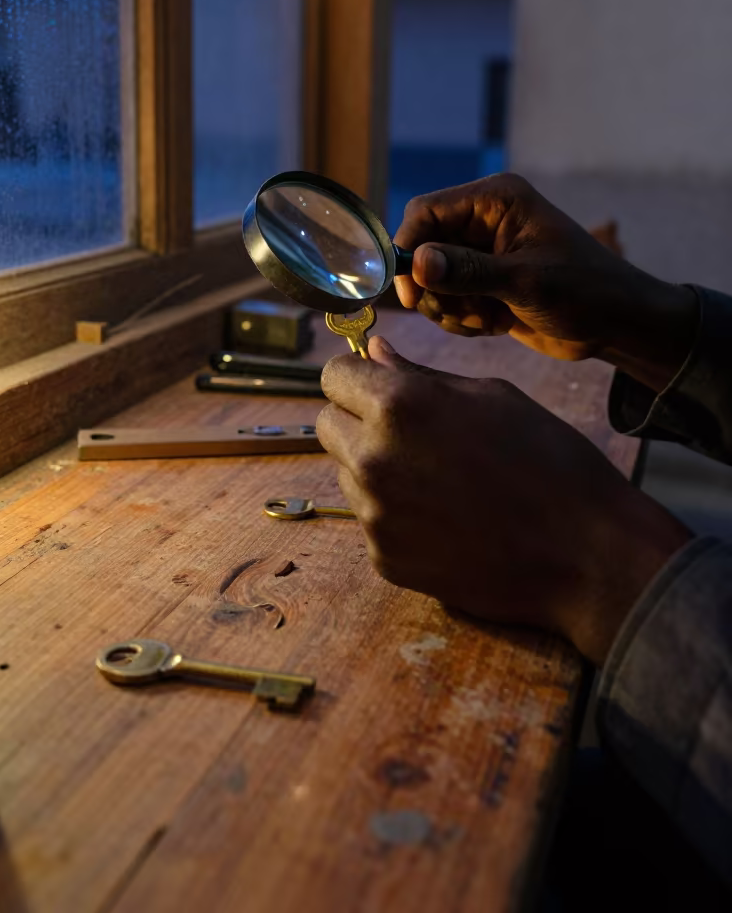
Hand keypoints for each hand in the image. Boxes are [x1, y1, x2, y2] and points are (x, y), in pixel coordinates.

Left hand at [317, 338, 691, 664]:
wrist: (585, 553)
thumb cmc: (548, 460)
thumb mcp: (490, 396)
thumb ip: (419, 375)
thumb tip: (373, 353)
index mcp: (399, 405)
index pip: (333, 376)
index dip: (356, 377)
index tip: (376, 384)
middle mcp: (374, 459)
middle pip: (327, 425)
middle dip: (355, 419)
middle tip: (408, 430)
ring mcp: (375, 515)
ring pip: (347, 473)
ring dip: (375, 468)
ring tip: (438, 477)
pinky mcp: (384, 560)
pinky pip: (371, 521)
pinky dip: (396, 515)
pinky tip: (445, 517)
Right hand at [394, 174, 696, 390]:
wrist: (617, 325)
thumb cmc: (585, 291)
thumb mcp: (526, 282)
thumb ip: (468, 271)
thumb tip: (416, 264)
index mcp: (494, 201)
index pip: (426, 212)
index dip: (408, 247)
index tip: (410, 290)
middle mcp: (482, 221)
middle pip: (422, 248)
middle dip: (433, 287)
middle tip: (458, 312)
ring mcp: (481, 254)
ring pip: (430, 280)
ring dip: (449, 307)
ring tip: (486, 319)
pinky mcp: (482, 284)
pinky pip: (446, 301)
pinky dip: (461, 319)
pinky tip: (495, 324)